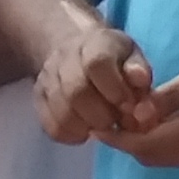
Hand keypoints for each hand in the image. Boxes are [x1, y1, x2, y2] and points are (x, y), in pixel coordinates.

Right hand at [29, 14, 155, 146]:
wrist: (76, 51)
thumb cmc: (114, 60)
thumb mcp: (132, 57)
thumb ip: (139, 72)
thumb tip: (140, 82)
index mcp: (94, 43)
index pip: (96, 63)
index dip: (115, 89)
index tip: (128, 105)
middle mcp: (64, 58)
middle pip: (76, 92)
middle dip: (103, 116)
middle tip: (117, 120)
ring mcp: (47, 79)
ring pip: (63, 114)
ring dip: (88, 127)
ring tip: (103, 124)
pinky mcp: (38, 99)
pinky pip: (52, 128)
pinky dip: (73, 135)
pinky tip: (86, 128)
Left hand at [115, 42, 178, 166]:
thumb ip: (175, 94)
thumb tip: (138, 112)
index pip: (145, 147)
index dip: (117, 138)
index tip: (98, 119)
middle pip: (153, 157)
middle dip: (128, 140)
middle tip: (112, 110)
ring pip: (167, 157)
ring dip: (145, 141)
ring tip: (130, 110)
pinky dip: (162, 139)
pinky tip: (159, 114)